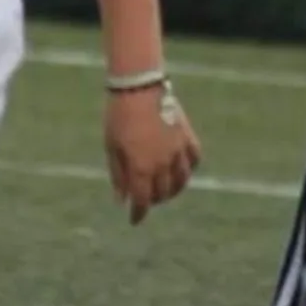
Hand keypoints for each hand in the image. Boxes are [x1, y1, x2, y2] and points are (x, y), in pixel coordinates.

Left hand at [104, 83, 200, 224]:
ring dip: (173, 189)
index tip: (134, 219)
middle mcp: (162, 163)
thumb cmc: (118, 116)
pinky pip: (194, 159)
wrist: (138, 86)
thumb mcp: (111, 147)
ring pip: (181, 180)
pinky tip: (182, 169)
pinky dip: (189, 168)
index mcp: (140, 168)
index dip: (138, 214)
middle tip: (145, 198)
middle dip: (153, 200)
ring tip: (165, 189)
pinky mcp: (186, 135)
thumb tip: (121, 200)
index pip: (142, 201)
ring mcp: (177, 149)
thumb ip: (117, 175)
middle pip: (162, 193)